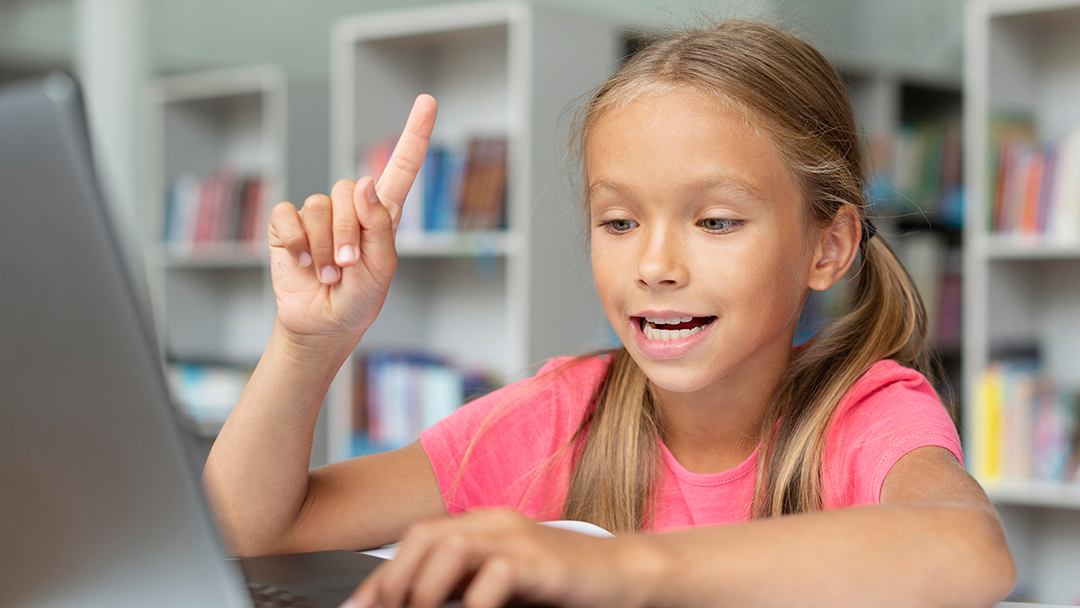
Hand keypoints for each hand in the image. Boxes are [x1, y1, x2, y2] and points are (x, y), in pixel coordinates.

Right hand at [267, 94, 436, 348]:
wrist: (324, 324)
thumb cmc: (359, 298)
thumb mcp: (381, 267)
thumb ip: (379, 225)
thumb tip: (364, 182)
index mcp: (382, 214)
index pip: (401, 167)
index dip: (414, 134)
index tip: (427, 101)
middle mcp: (350, 207)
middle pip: (349, 190)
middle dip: (349, 234)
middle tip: (348, 267)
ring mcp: (317, 214)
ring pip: (320, 206)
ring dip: (326, 248)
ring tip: (329, 273)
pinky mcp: (287, 225)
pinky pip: (289, 217)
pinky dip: (297, 244)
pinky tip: (303, 263)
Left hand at [341, 510, 652, 607]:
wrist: (622, 575)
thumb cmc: (560, 586)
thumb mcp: (501, 586)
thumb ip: (464, 590)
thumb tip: (416, 604)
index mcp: (481, 525)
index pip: (417, 541)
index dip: (382, 578)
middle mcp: (494, 524)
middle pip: (425, 536)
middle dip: (395, 579)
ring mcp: (518, 538)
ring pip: (450, 545)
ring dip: (425, 588)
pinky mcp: (542, 561)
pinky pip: (496, 574)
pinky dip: (474, 601)